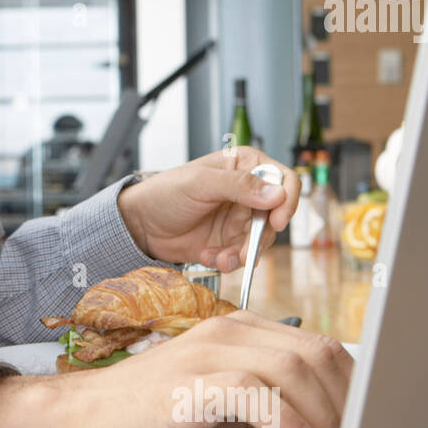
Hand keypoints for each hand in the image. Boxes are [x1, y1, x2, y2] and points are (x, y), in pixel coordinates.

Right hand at [59, 310, 350, 427]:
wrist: (81, 417)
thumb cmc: (148, 412)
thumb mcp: (220, 400)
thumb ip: (267, 397)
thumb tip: (327, 418)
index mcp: (238, 330)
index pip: (319, 346)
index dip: (353, 389)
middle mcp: (225, 332)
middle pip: (314, 355)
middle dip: (348, 405)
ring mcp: (204, 354)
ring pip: (290, 369)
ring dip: (325, 417)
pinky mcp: (185, 385)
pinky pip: (250, 392)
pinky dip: (286, 420)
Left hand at [117, 147, 299, 271]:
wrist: (140, 224)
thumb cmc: (165, 193)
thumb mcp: (200, 183)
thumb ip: (239, 186)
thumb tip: (278, 195)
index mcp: (244, 166)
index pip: (283, 179)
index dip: (286, 200)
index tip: (276, 221)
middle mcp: (247, 192)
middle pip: (276, 216)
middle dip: (260, 237)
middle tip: (243, 251)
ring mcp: (239, 219)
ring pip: (261, 240)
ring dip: (243, 253)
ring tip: (219, 257)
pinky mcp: (229, 242)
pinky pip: (243, 256)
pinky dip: (229, 261)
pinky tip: (208, 257)